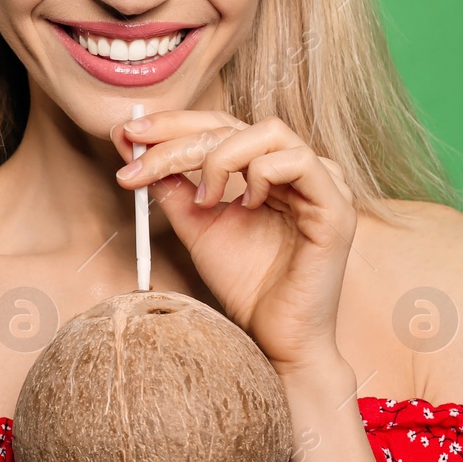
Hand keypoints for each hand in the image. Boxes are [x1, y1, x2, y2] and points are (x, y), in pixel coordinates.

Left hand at [111, 109, 356, 371]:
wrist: (276, 338)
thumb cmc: (246, 284)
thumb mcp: (197, 226)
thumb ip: (173, 188)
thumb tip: (134, 151)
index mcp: (267, 168)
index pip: (219, 126)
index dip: (172, 124)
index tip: (127, 133)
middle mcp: (297, 168)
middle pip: (235, 123)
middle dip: (177, 137)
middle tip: (137, 159)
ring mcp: (322, 185)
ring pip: (268, 132)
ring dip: (220, 157)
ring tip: (203, 199)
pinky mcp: (335, 209)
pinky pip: (299, 162)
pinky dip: (260, 174)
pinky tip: (244, 205)